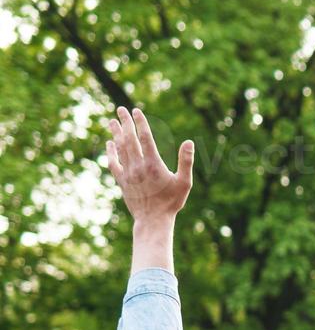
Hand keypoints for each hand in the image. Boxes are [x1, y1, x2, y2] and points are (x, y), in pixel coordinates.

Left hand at [107, 107, 193, 224]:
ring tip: (112, 121)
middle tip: (120, 110)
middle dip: (125, 123)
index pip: (145, 138)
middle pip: (129, 139)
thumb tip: (189, 142)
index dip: (140, 123)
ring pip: (120, 148)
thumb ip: (186, 161)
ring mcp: (128, 173)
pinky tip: (109, 144)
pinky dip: (110, 152)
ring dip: (116, 133)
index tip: (136, 111)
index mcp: (154, 165)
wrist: (153, 220)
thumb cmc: (171, 202)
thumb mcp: (184, 183)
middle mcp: (138, 166)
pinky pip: (113, 163)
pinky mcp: (122, 181)